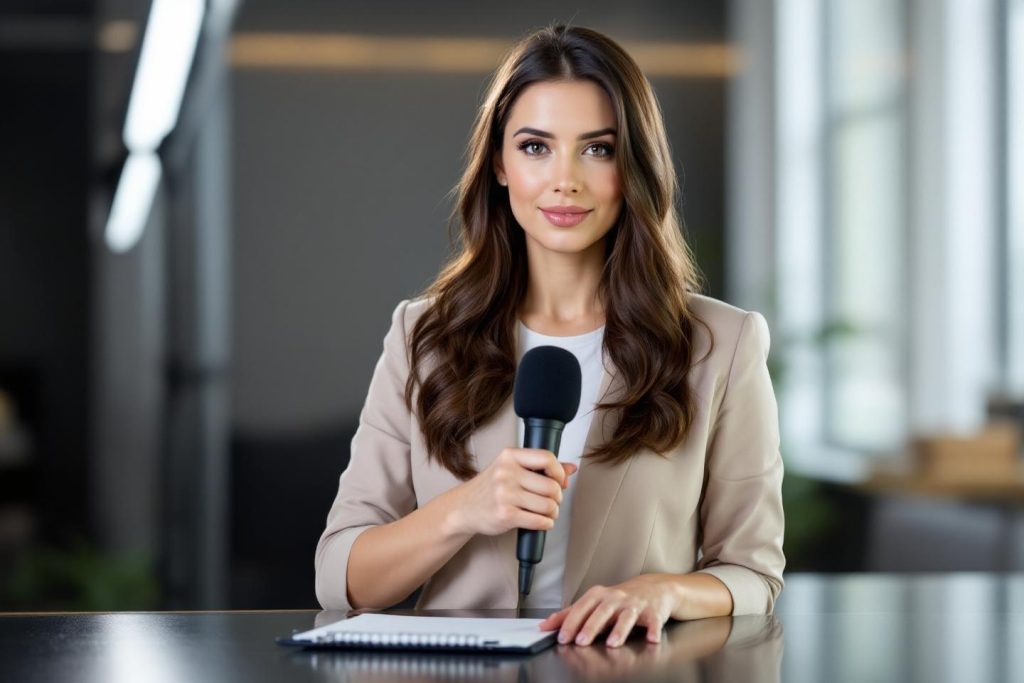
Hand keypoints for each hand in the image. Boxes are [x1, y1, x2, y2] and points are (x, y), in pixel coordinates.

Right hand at [446, 448, 577, 537]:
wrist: (464, 508)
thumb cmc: (490, 488)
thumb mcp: (511, 469)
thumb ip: (540, 467)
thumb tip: (571, 468)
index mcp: (510, 456)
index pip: (547, 458)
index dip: (559, 472)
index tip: (559, 481)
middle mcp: (506, 472)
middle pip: (551, 486)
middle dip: (557, 497)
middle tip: (551, 501)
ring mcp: (505, 494)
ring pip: (548, 505)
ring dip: (553, 512)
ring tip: (547, 513)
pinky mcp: (505, 515)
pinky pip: (539, 520)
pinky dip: (546, 523)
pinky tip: (542, 522)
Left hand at [539, 574, 680, 646]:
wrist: (653, 588)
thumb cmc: (619, 599)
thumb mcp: (593, 602)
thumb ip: (570, 614)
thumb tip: (545, 625)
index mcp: (599, 596)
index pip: (582, 608)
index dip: (571, 623)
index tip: (562, 637)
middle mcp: (616, 598)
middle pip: (602, 611)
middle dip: (591, 626)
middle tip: (581, 641)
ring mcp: (635, 605)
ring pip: (627, 617)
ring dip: (619, 630)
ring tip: (612, 643)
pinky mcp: (653, 612)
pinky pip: (654, 621)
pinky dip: (653, 630)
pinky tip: (652, 639)